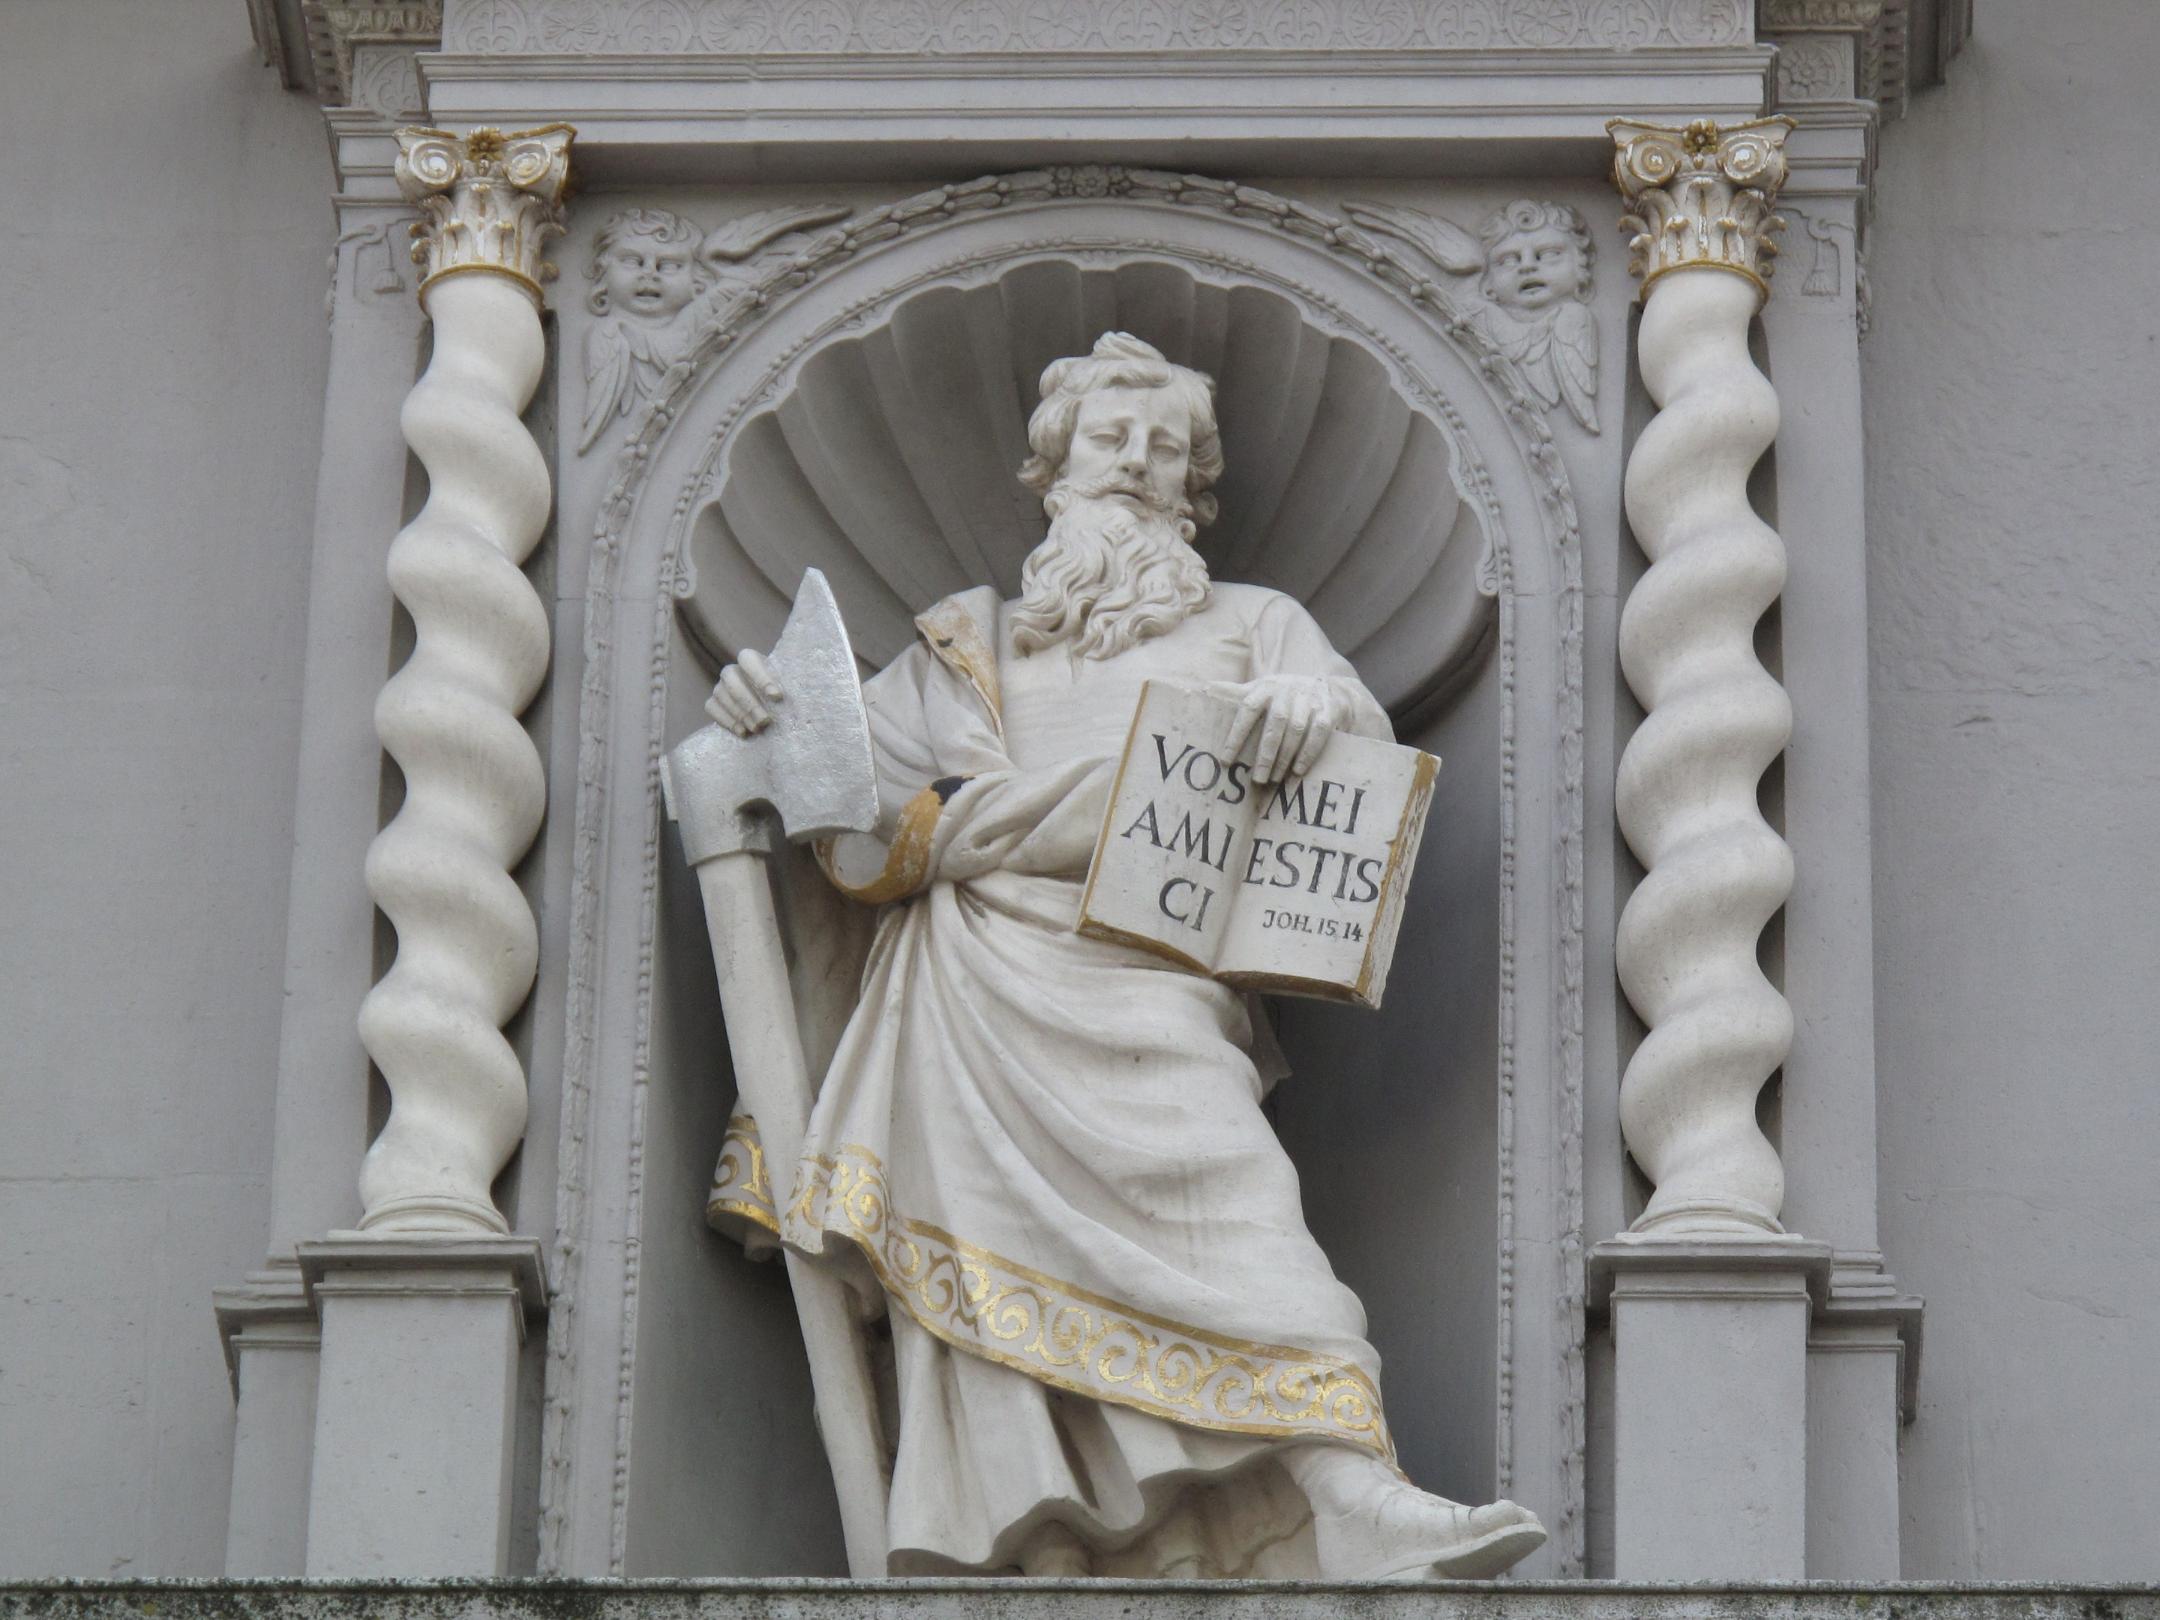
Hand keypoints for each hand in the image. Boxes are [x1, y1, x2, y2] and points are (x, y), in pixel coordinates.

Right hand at [704, 648, 783, 735]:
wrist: (769, 711)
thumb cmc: (780, 695)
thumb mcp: (787, 686)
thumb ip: (788, 685)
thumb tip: (783, 696)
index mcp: (750, 660)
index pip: (748, 659)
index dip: (761, 677)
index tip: (777, 696)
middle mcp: (732, 671)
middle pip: (732, 680)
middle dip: (749, 702)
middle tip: (765, 720)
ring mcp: (720, 687)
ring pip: (722, 695)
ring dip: (741, 714)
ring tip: (758, 728)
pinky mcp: (713, 703)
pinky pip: (712, 708)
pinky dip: (727, 721)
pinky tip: (743, 732)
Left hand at [1223, 675, 1339, 784]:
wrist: (1326, 688)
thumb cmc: (1284, 695)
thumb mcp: (1262, 689)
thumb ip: (1237, 693)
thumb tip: (1205, 688)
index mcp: (1265, 687)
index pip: (1247, 709)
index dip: (1236, 735)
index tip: (1226, 760)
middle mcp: (1287, 690)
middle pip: (1275, 724)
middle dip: (1265, 754)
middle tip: (1257, 779)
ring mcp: (1309, 699)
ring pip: (1296, 730)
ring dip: (1285, 757)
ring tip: (1274, 779)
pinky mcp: (1328, 709)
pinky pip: (1318, 732)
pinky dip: (1308, 752)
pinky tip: (1298, 771)